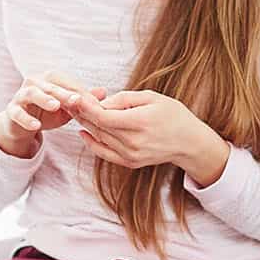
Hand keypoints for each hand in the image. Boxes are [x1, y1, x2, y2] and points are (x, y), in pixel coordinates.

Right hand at [0, 73, 103, 157]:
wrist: (21, 126)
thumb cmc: (46, 113)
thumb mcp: (67, 108)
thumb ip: (83, 100)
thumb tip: (103, 92)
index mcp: (49, 79)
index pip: (67, 83)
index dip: (81, 93)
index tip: (95, 105)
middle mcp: (34, 83)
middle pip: (51, 85)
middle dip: (65, 93)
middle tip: (78, 100)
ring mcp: (21, 95)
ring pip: (32, 93)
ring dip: (44, 99)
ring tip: (55, 106)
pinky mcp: (11, 110)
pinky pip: (17, 113)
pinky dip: (26, 119)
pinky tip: (36, 126)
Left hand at [70, 89, 229, 185]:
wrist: (189, 143)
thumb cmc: (173, 115)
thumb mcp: (152, 98)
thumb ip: (125, 98)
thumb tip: (103, 102)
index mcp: (140, 122)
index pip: (104, 117)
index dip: (87, 107)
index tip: (77, 96)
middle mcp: (133, 142)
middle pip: (98, 127)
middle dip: (82, 113)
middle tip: (70, 101)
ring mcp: (131, 155)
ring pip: (100, 138)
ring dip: (86, 125)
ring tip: (76, 112)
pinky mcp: (130, 163)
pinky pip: (105, 153)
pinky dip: (92, 143)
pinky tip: (84, 132)